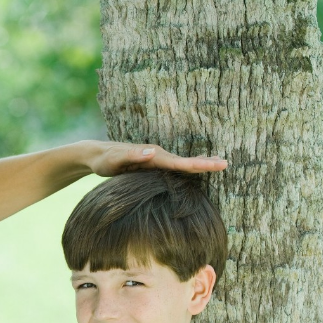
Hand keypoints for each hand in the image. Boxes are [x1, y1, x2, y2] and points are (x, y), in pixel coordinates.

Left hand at [80, 140, 227, 176]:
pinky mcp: (153, 165)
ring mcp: (156, 159)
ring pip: (182, 163)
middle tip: (226, 164)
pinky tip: (196, 169)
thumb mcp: (114, 160)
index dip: (199, 164)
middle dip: (205, 163)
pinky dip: (188, 167)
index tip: (217, 164)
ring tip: (219, 164)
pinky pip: (174, 167)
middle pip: (185, 161)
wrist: (96, 154)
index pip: (179, 163)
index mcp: (153, 156)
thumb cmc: (103, 160)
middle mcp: (157, 155)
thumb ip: (131, 156)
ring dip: (200, 163)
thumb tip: (152, 152)